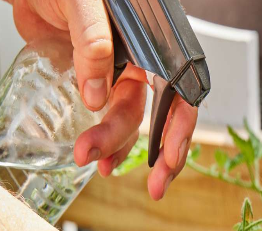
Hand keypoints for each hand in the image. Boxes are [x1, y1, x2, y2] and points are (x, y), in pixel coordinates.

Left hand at [11, 0, 197, 199]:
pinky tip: (96, 153)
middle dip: (153, 151)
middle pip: (155, 113)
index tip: (169, 158)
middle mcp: (141, 61)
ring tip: (98, 166)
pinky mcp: (95, 81)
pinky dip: (105, 138)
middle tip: (147, 182)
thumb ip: (93, 41)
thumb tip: (97, 96)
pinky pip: (107, 116)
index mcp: (151, 41)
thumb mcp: (81, 0)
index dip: (179, 126)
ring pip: (130, 120)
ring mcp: (118, 73)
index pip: (179, 89)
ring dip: (119, 148)